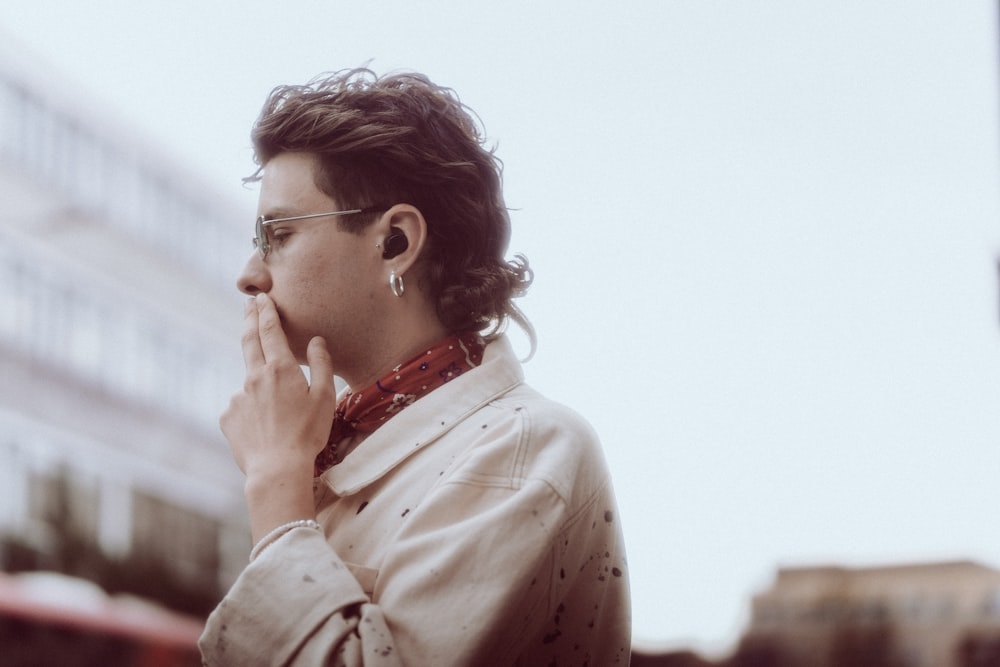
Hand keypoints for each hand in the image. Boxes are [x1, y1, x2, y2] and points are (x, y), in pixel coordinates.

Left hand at [221, 293, 334, 481]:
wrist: (277, 469)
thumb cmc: (307, 433)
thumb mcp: (325, 397)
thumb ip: (321, 365)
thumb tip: (317, 341)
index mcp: (281, 369)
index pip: (270, 331)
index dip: (266, 312)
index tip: (261, 298)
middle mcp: (255, 377)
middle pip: (249, 341)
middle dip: (249, 320)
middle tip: (248, 305)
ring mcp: (238, 396)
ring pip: (250, 382)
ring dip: (261, 387)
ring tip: (279, 415)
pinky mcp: (227, 416)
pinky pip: (241, 406)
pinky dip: (252, 412)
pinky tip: (265, 430)